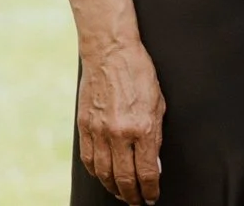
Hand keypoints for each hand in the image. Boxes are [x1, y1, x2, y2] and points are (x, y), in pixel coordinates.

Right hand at [77, 37, 164, 202]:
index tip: (153, 196)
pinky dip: (97, 174)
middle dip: (132, 196)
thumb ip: (156, 136)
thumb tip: (153, 165)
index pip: (146, 172)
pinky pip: (88, 160)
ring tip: (122, 194)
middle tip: (138, 202)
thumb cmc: (139, 74)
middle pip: (123, 178)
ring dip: (114, 188)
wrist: (110, 53)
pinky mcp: (84, 128)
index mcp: (142, 128)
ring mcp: (98, 132)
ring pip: (104, 174)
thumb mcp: (159, 103)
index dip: (150, 189)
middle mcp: (119, 134)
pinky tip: (104, 178)